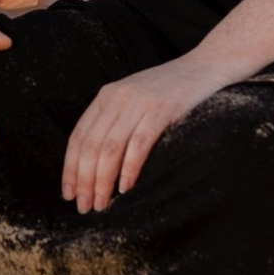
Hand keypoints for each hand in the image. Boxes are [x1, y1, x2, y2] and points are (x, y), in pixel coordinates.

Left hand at [62, 55, 231, 214]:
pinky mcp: (161, 110)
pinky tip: (125, 188)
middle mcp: (117, 98)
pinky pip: (138, 144)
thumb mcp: (134, 101)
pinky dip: (129, 168)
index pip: (78, 137)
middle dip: (84, 180)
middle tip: (84, 207)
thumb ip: (116, 123)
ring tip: (101, 204)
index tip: (68, 193)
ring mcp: (138, 103)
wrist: (205, 67)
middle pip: (90, 145)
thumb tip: (96, 166)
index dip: (70, 168)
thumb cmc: (170, 92)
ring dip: (102, 180)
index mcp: (106, 96)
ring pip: (110, 148)